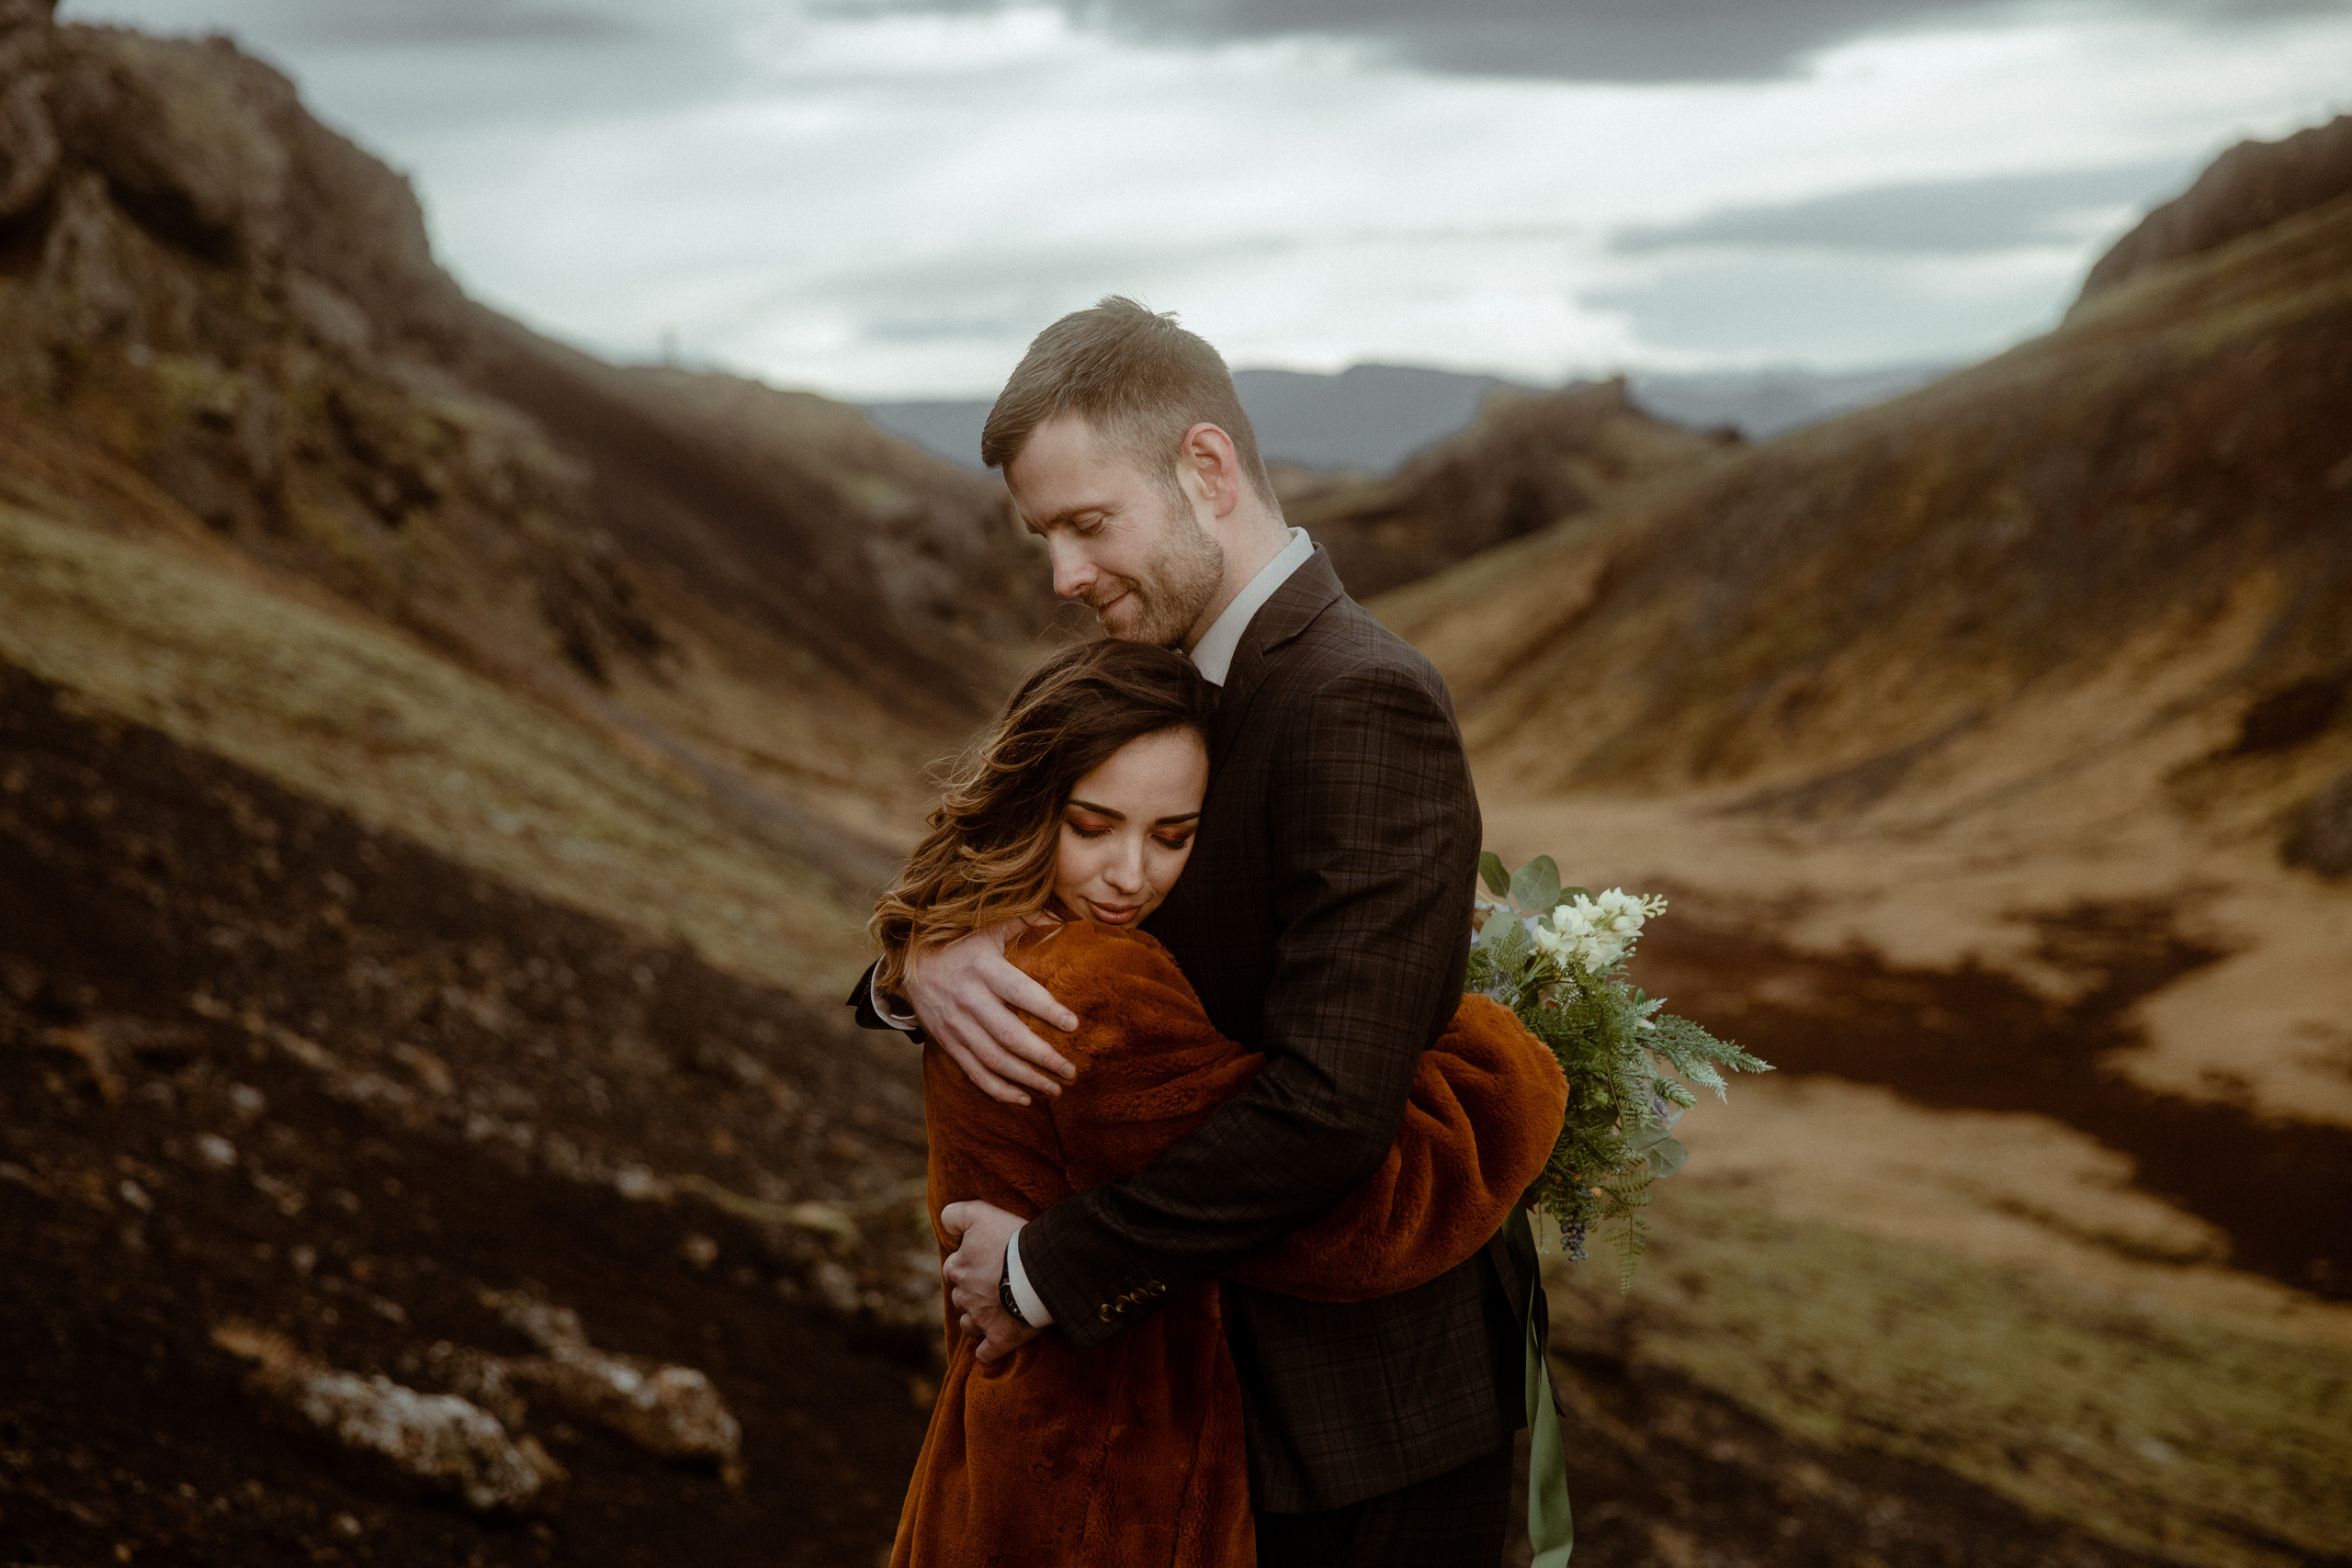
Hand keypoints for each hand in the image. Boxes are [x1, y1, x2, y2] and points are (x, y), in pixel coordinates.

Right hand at [905, 921, 1078, 1104]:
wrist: (909, 961)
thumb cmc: (961, 941)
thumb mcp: (990, 926)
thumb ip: (1029, 922)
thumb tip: (1066, 921)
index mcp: (983, 968)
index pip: (1020, 992)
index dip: (1047, 1010)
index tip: (1074, 1025)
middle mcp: (968, 999)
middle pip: (1009, 1035)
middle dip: (1044, 1058)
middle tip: (1073, 1071)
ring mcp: (955, 1025)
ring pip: (994, 1060)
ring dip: (1027, 1079)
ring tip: (1056, 1089)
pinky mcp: (947, 1042)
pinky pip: (974, 1072)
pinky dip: (998, 1090)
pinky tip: (1023, 1099)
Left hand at [940, 1200, 1042, 1364]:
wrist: (1041, 1267)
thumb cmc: (1013, 1238)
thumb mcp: (980, 1213)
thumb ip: (954, 1215)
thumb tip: (943, 1224)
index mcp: (958, 1268)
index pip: (954, 1267)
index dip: (969, 1263)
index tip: (987, 1260)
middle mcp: (965, 1296)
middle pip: (961, 1297)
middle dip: (972, 1293)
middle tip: (994, 1285)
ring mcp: (981, 1320)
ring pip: (969, 1324)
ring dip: (978, 1320)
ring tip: (997, 1312)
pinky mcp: (999, 1338)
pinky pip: (986, 1353)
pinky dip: (988, 1350)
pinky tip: (994, 1344)